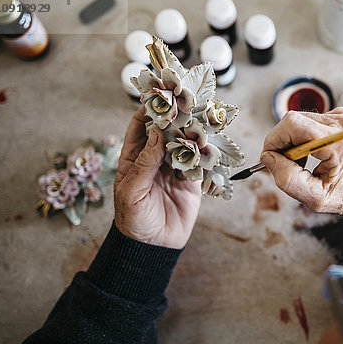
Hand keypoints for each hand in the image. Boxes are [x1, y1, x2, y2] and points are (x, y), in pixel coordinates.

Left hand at [114, 107, 200, 248]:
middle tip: (187, 101)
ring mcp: (174, 167)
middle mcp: (155, 158)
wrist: (153, 246)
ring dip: (193, 131)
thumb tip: (157, 133)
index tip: (160, 96)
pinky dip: (205, 151)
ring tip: (202, 117)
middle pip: (166, 130)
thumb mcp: (132, 190)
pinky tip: (210, 142)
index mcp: (134, 157)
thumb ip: (144, 162)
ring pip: (185, 142)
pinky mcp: (191, 180)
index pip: (141, 126)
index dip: (149, 110)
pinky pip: (199, 161)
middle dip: (176, 116)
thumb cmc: (133, 219)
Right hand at [260, 107, 342, 214]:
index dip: (273, 140)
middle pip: (292, 120)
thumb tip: (268, 158)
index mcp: (336, 142)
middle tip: (288, 165)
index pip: (291, 125)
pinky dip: (303, 138)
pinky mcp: (339, 116)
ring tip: (302, 163)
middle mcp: (340, 123)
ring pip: (298, 121)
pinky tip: (311, 155)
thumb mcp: (315, 197)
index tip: (271, 159)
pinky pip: (309, 122)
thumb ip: (287, 179)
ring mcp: (341, 116)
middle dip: (282, 143)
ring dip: (292, 142)